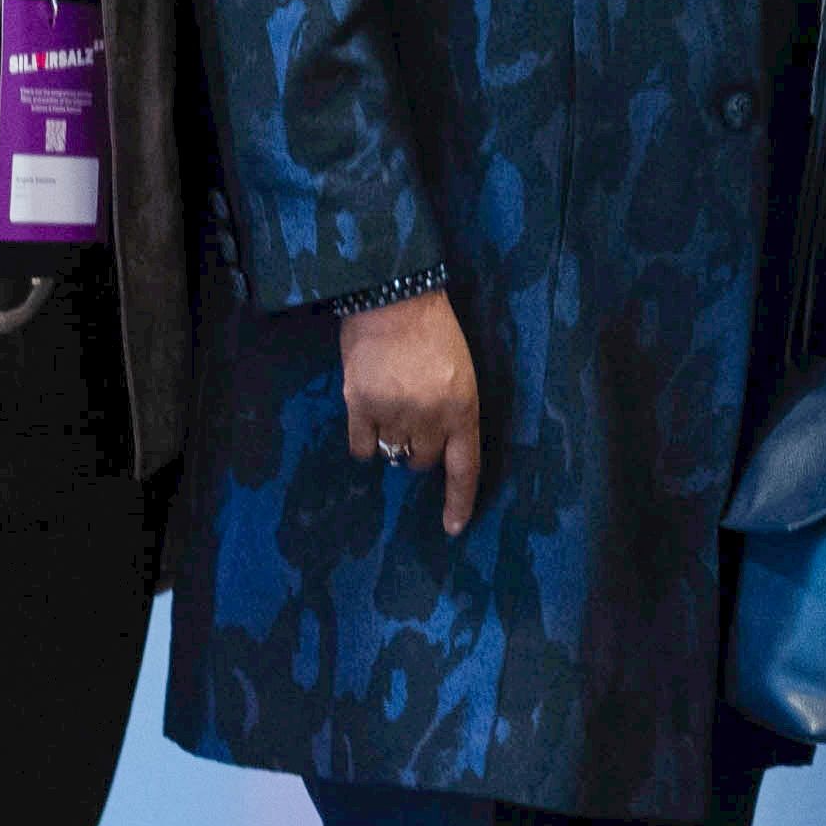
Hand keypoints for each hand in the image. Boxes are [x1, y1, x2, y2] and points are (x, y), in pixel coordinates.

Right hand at [340, 289, 485, 533]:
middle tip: (412, 415)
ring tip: (389, 403)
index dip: (459, 501)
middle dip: (419, 447)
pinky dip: (363, 441)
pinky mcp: (360, 406)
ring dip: (391, 439)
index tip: (452, 528)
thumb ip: (451, 409)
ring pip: (392, 453)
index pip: (464, 467)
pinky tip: (366, 415)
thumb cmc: (433, 330)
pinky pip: (361, 448)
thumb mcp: (460, 371)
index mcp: (463, 407)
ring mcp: (394, 413)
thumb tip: (430, 447)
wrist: (393, 297)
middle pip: (422, 461)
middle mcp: (430, 417)